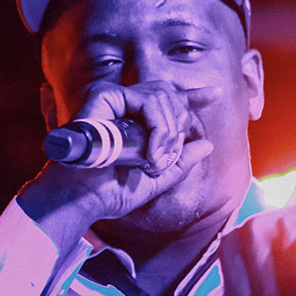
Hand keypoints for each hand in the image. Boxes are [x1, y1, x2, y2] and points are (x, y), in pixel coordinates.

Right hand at [17, 82, 217, 241]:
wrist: (81, 201)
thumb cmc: (107, 193)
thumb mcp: (154, 180)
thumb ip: (179, 162)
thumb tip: (207, 145)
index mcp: (133, 122)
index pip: (167, 100)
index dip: (191, 96)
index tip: (214, 94)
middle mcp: (122, 106)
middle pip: (168, 95)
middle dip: (178, 125)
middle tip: (165, 156)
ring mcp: (111, 99)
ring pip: (160, 96)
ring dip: (166, 131)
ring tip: (153, 160)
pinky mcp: (102, 97)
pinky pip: (145, 101)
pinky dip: (156, 127)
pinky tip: (149, 153)